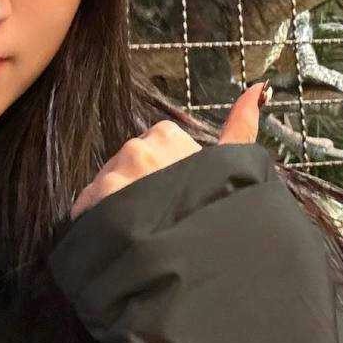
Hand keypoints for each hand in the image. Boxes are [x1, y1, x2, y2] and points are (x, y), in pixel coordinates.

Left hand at [69, 81, 269, 220]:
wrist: (195, 255)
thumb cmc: (217, 208)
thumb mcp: (232, 164)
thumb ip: (240, 125)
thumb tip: (257, 86)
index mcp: (166, 134)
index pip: (152, 152)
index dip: (163, 180)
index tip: (176, 201)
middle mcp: (138, 148)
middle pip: (127, 170)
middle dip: (137, 192)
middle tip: (161, 220)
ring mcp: (116, 173)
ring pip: (106, 189)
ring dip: (116, 209)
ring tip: (142, 233)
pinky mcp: (95, 199)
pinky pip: (86, 208)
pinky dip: (96, 224)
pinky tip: (121, 239)